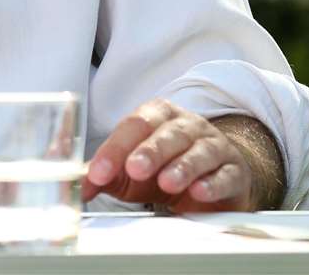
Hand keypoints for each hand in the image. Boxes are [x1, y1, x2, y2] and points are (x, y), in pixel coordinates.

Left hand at [83, 100, 279, 211]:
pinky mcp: (234, 171)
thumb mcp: (130, 170)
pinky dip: (213, 183)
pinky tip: (200, 191)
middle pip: (168, 134)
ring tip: (166, 183)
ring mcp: (213, 146)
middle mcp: (186, 126)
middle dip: (150, 151)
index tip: (98, 173)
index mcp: (157, 116)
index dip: (114, 148)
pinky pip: (226, 174)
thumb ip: (103, 172)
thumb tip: (75, 184)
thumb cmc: (164, 169)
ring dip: (182, 166)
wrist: (214, 177)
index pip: (134, 126)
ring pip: (199, 152)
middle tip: (134, 169)